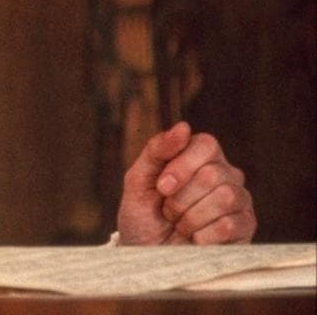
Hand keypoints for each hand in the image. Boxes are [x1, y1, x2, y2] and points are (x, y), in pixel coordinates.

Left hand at [117, 121, 254, 244]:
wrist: (146, 255)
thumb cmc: (143, 215)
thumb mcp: (138, 180)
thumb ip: (156, 150)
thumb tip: (183, 127)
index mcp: (200, 157)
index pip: (206, 145)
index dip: (181, 167)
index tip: (161, 187)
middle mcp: (225, 174)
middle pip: (213, 174)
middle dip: (180, 198)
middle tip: (168, 211)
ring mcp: (239, 201)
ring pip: (224, 198)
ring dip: (191, 217)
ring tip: (181, 225)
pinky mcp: (245, 228)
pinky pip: (230, 225)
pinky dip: (203, 235)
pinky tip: (195, 239)